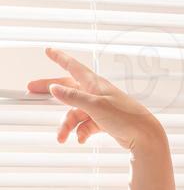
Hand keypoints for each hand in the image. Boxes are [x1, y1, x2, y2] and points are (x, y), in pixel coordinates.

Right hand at [26, 46, 163, 151]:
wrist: (145, 137)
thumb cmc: (125, 118)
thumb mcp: (95, 106)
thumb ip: (73, 97)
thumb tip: (54, 88)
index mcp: (95, 84)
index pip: (73, 66)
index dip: (60, 58)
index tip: (49, 50)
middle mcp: (97, 93)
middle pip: (68, 90)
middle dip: (52, 93)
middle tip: (32, 92)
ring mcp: (100, 108)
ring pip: (76, 113)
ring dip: (68, 125)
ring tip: (62, 138)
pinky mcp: (105, 122)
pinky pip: (86, 125)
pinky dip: (81, 132)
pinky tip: (81, 139)